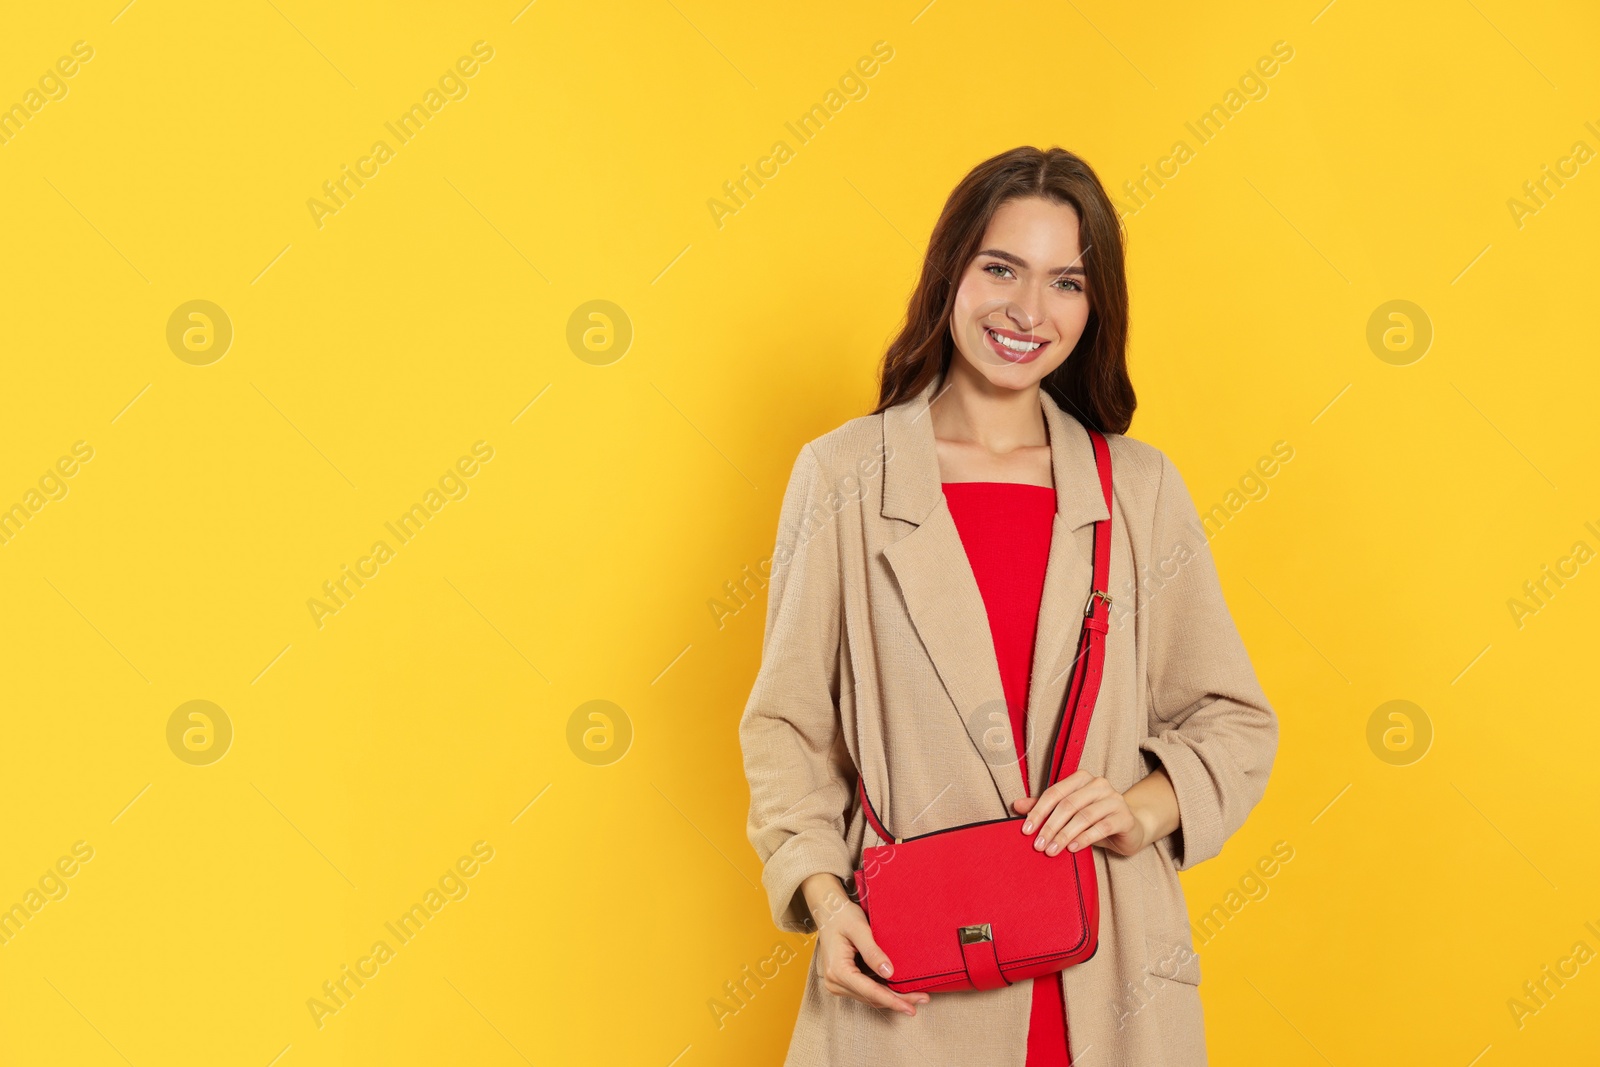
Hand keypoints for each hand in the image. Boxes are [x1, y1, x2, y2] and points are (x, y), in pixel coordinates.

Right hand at [801, 873, 929, 1017]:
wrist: (828, 912)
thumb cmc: (842, 916)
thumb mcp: (858, 928)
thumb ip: (872, 951)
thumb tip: (889, 973)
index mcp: (837, 970)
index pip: (869, 991)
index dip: (892, 1000)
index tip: (911, 1007)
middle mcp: (834, 982)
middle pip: (871, 998)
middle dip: (897, 1001)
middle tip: (922, 1000)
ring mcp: (837, 983)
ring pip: (869, 998)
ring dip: (891, 998)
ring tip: (915, 997)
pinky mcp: (843, 981)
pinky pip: (866, 991)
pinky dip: (883, 992)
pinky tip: (899, 991)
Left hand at [1012, 770, 1149, 857]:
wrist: (1129, 828)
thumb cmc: (1094, 819)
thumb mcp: (1069, 813)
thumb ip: (1045, 807)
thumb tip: (1016, 805)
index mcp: (1082, 778)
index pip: (1054, 792)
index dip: (1038, 811)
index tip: (1026, 830)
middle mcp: (1098, 784)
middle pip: (1068, 805)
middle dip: (1050, 827)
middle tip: (1038, 845)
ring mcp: (1114, 799)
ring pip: (1084, 816)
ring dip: (1064, 835)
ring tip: (1052, 851)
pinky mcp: (1125, 816)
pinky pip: (1102, 827)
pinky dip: (1085, 838)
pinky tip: (1073, 848)